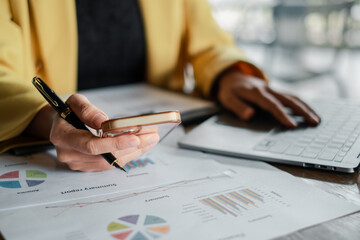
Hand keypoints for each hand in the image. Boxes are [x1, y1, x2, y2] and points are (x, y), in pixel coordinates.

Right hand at [27, 94, 158, 171]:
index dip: (114, 144)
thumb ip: (86, 109)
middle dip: (133, 146)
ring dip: (135, 151)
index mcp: (63, 137)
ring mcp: (79, 164)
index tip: (135, 137)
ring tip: (152, 138)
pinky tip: (142, 145)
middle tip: (153, 135)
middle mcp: (69, 155)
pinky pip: (112, 164)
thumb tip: (102, 121)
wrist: (58, 125)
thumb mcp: (74, 102)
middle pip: (106, 157)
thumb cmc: (67, 111)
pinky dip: (129, 154)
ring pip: (112, 163)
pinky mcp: (89, 166)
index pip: (91, 145)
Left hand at [217, 71, 320, 127]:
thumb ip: (238, 107)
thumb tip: (249, 115)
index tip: (292, 125)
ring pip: (293, 97)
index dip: (282, 115)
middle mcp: (268, 89)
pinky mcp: (276, 92)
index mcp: (256, 92)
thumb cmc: (230, 90)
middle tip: (315, 122)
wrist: (232, 76)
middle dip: (302, 111)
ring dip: (306, 108)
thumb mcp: (227, 99)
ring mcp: (273, 90)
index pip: (271, 105)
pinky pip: (291, 97)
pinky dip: (302, 104)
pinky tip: (309, 112)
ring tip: (317, 119)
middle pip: (288, 99)